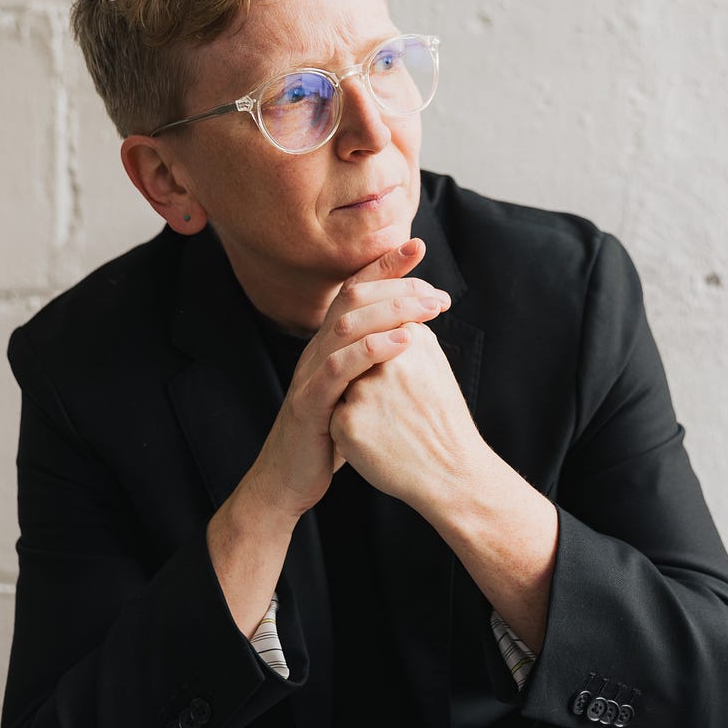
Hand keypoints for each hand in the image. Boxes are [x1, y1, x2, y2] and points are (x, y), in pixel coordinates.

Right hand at [246, 238, 450, 519]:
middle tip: (438, 291)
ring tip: (430, 308)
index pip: (355, 291)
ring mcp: (309, 375)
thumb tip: (411, 336)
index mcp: (328, 344)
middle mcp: (316, 350)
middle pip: (352, 298)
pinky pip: (339, 368)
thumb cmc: (329, 436)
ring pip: (347, 325)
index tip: (418, 247)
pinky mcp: (310, 404)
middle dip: (396, 284)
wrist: (290, 480)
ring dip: (392, 310)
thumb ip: (375, 363)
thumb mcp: (356, 391)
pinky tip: (406, 341)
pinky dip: (373, 349)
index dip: (383, 265)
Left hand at [329, 319, 487, 513]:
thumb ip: (405, 335)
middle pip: (354, 358)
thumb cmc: (441, 419)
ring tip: (389, 424)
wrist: (452, 474)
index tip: (400, 384)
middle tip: (395, 406)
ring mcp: (364, 391)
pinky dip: (349, 429)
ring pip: (340, 386)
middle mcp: (387, 360)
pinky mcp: (346, 422)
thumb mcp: (433, 364)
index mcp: (411, 340)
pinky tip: (378, 442)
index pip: (374, 332)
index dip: (380, 361)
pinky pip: (333, 417)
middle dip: (365, 379)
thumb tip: (380, 313)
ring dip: (356, 403)